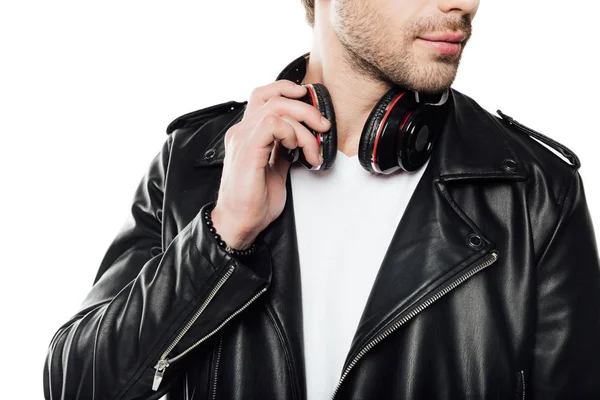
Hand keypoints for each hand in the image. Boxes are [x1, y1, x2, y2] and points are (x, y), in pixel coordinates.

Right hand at [210, 80, 330, 248]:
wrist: (241, 222)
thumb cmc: (254, 201)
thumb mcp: (276, 169)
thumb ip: (283, 150)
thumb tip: (300, 140)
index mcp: (247, 134)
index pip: (263, 95)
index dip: (286, 88)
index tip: (307, 97)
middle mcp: (242, 131)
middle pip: (275, 98)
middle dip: (306, 109)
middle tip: (323, 127)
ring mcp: (242, 138)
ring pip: (277, 108)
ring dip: (304, 126)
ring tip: (311, 149)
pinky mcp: (247, 149)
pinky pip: (273, 124)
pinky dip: (292, 133)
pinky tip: (296, 150)